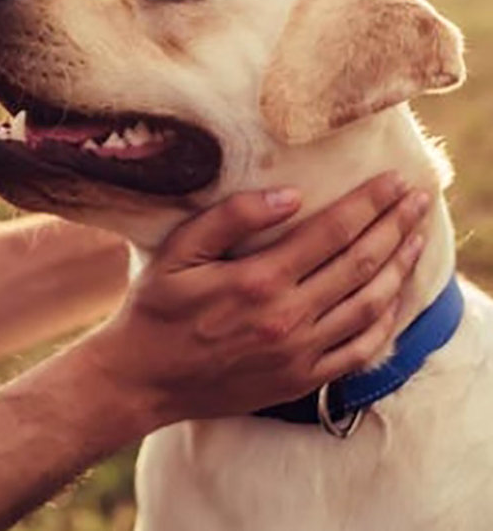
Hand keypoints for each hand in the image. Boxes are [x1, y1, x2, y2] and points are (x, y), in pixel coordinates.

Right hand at [89, 172, 428, 425]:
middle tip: (419, 199)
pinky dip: (385, 321)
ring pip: (369, 305)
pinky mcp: (300, 380)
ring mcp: (298, 353)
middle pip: (361, 263)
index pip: (332, 231)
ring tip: (416, 239)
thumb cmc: (155, 310)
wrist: (142, 380)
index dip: (369, 203)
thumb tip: (290, 196)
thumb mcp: (177, 252)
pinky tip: (393, 297)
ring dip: (399, 268)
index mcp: (257, 280)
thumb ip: (230, 218)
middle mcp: (286, 318)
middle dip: (395, 226)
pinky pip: (360, 350)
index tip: (395, 180)